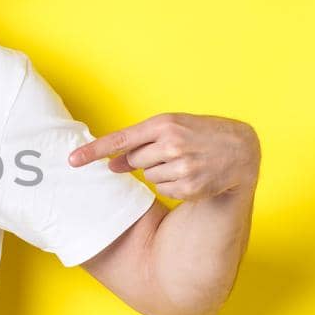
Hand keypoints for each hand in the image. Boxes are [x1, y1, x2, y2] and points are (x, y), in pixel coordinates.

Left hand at [67, 113, 259, 200]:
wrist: (242, 149)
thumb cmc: (201, 134)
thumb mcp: (173, 127)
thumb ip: (140, 142)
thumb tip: (111, 164)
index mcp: (164, 124)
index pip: (121, 139)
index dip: (95, 151)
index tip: (72, 160)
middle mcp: (171, 144)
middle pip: (134, 161)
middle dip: (145, 160)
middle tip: (170, 153)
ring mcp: (181, 167)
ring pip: (148, 177)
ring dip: (161, 172)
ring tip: (186, 161)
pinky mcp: (189, 187)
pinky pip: (164, 190)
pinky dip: (174, 185)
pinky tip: (192, 174)